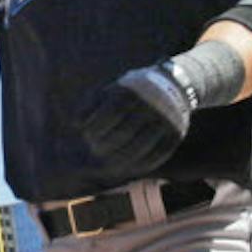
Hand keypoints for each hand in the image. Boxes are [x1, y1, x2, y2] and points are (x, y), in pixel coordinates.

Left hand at [72, 63, 194, 185]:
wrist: (173, 84)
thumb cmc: (130, 91)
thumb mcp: (110, 89)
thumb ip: (90, 104)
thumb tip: (75, 124)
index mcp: (135, 90)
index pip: (112, 113)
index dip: (97, 128)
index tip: (87, 137)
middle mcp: (152, 104)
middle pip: (125, 132)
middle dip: (106, 146)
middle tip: (96, 151)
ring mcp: (167, 120)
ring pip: (141, 148)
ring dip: (121, 159)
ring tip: (108, 164)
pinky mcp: (176, 134)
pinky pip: (157, 156)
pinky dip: (140, 165)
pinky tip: (127, 167)